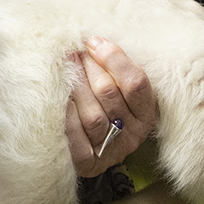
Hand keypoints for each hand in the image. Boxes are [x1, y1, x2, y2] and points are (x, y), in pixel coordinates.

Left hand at [63, 36, 155, 176]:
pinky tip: (56, 100)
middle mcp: (133, 134)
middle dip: (88, 67)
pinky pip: (77, 140)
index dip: (114, 59)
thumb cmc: (101, 100)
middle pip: (110, 94)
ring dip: (74, 88)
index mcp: (146, 112)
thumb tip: (92, 39)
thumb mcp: (117, 82)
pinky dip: (65, 117)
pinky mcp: (89, 164)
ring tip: (62, 69)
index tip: (93, 42)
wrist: (86, 142)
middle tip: (72, 52)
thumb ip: (112, 65)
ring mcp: (112, 151)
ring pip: (93, 117)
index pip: (136, 83)